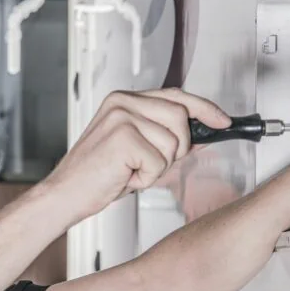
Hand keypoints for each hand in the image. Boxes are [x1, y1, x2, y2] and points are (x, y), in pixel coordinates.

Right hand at [45, 88, 230, 219]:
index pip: (176, 96)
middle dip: (176, 148)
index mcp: (124, 100)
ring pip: (173, 142)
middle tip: (149, 164)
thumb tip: (201, 132)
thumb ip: (164, 134)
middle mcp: (122, 102)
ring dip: (157, 166)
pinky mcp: (123, 138)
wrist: (66, 195)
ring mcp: (122, 117)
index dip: (205, 108)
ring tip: (131, 170)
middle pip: (181, 117)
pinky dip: (146, 178)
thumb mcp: (136, 149)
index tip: (223, 121)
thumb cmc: (97, 176)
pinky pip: (159, 162)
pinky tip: (124, 177)